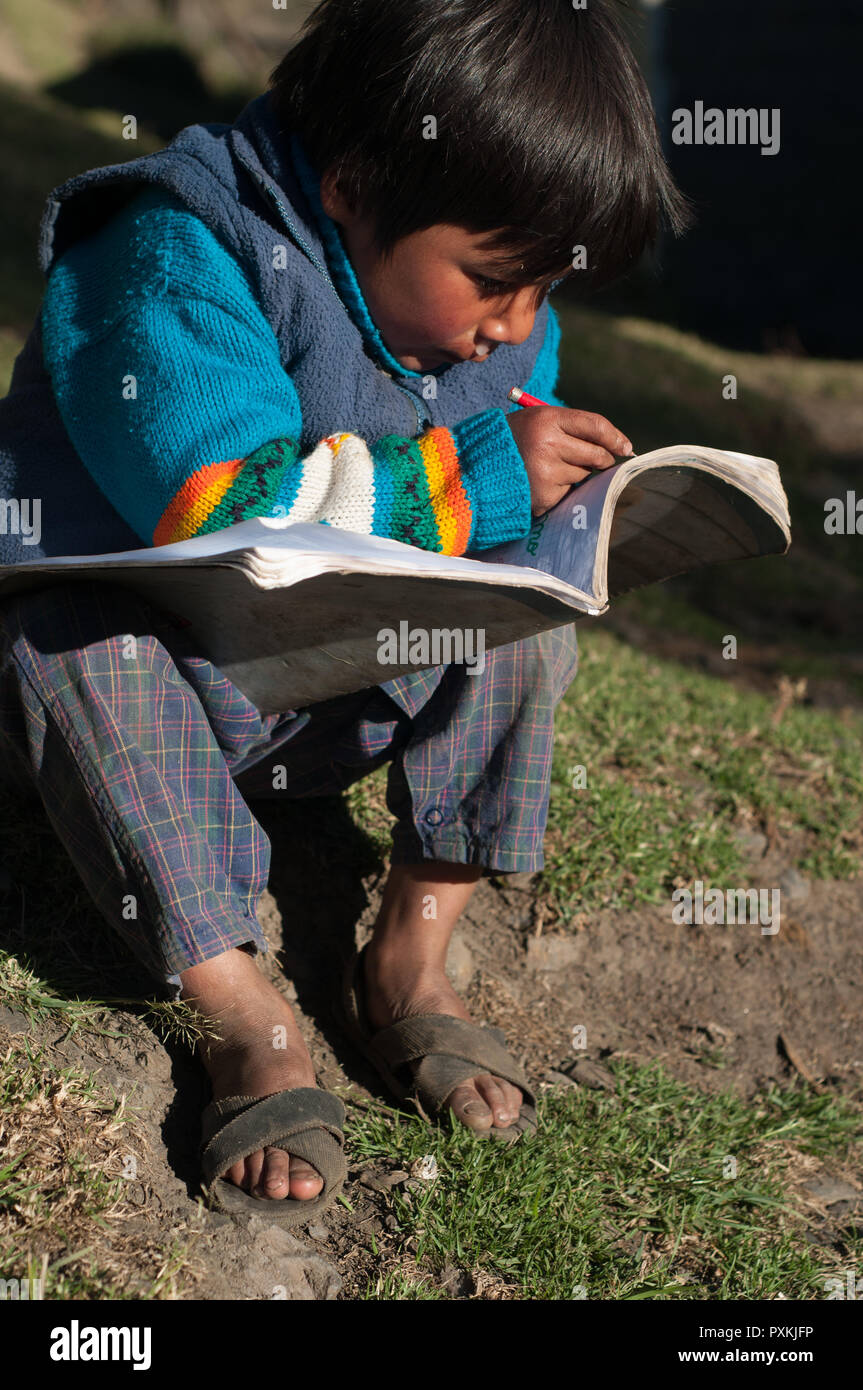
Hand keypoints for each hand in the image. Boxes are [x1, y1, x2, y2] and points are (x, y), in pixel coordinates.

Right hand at [507, 407, 633, 515]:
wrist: (476, 468)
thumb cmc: (514, 441)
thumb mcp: (537, 422)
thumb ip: (571, 429)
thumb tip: (616, 447)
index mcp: (546, 419)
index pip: (595, 425)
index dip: (614, 436)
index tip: (625, 447)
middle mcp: (548, 445)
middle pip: (596, 454)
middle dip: (601, 458)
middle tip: (596, 460)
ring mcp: (547, 473)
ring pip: (583, 474)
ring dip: (575, 473)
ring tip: (547, 467)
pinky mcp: (545, 496)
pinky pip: (568, 491)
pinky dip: (560, 488)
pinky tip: (540, 482)